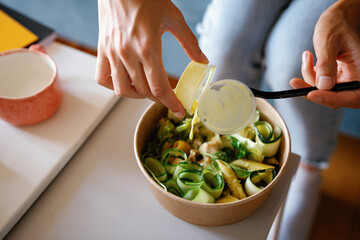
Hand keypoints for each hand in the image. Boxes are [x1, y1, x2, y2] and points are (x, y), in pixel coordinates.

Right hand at [95, 0, 207, 117]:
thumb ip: (189, 43)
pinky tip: (126, 82)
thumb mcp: (174, 18)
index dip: (171, 103)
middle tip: (169, 98)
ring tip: (149, 91)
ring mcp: (112, 53)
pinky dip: (114, 86)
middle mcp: (127, 55)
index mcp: (147, 48)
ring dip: (138, 96)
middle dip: (160, 100)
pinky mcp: (102, 50)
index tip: (180, 111)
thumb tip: (203, 61)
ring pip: (122, 90)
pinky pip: (102, 78)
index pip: (159, 88)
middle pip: (144, 92)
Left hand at [290, 0, 359, 108]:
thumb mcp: (329, 41)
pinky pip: (318, 84)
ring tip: (307, 57)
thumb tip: (323, 85)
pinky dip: (309, 74)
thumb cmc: (336, 25)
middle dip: (314, 91)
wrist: (336, 19)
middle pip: (336, 97)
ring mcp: (344, 78)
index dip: (332, 98)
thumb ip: (326, 64)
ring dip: (309, 78)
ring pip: (324, 91)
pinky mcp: (334, 77)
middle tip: (296, 83)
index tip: (311, 94)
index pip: (352, 95)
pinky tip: (308, 58)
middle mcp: (356, 77)